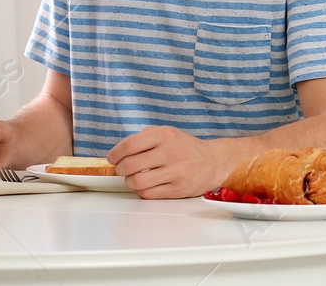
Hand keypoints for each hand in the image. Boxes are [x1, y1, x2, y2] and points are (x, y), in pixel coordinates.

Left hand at [108, 126, 227, 199]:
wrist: (213, 161)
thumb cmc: (185, 147)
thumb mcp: (166, 133)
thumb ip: (144, 138)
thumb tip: (119, 151)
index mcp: (164, 135)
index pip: (130, 145)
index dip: (115, 153)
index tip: (112, 158)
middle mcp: (170, 152)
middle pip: (130, 165)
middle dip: (119, 169)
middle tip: (120, 169)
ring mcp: (175, 172)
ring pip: (138, 182)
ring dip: (129, 182)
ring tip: (132, 178)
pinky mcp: (178, 189)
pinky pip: (149, 194)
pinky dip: (141, 191)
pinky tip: (144, 186)